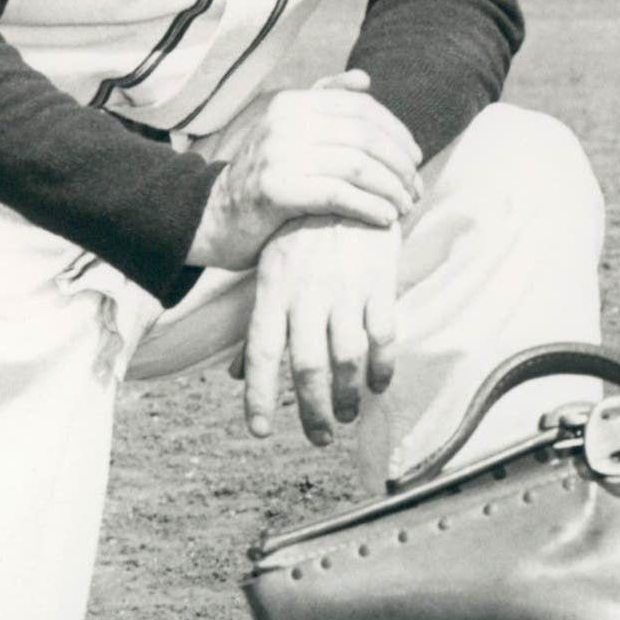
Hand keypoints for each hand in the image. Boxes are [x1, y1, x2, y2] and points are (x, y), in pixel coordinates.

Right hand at [187, 70, 422, 272]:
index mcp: (292, 103)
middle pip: (364, 138)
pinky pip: (338, 195)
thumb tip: (364, 79)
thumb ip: (323, 101)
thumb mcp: (289, 130)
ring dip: (391, 190)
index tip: (415, 160)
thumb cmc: (265, 176)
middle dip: (399, 165)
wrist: (217, 217)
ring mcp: (278, 155)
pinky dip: (370, 207)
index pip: (361, 109)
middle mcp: (284, 123)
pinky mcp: (275, 190)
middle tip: (415, 190)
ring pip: (356, 167)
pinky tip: (385, 219)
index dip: (397, 133)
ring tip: (405, 207)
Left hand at [236, 218, 400, 444]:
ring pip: (346, 358)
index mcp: (273, 290)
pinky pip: (382, 335)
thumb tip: (237, 377)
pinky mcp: (379, 282)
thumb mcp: (271, 270)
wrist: (348, 183)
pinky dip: (382, 367)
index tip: (261, 431)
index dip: (260, 395)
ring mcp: (344, 287)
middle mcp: (306, 292)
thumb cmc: (303, 235)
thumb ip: (259, 324)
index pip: (262, 352)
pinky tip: (379, 383)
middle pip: (307, 366)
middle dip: (312, 410)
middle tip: (319, 436)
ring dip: (348, 395)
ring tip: (347, 414)